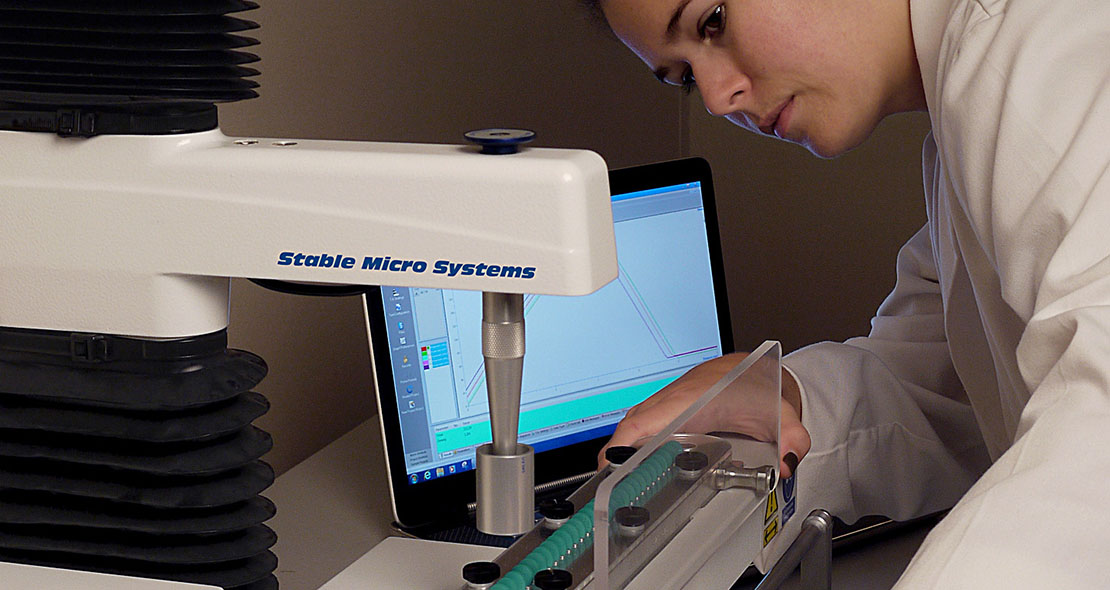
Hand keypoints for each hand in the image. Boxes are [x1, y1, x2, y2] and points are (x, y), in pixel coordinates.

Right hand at [599, 352, 810, 477]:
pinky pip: (638, 423)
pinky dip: (630, 443)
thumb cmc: (760, 386)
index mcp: (693, 398)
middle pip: (630, 425)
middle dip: (615, 456)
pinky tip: (634, 465)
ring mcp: (665, 400)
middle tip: (612, 490)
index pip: (646, 419)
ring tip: (619, 483)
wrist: (754, 367)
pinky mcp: (665, 406)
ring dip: (621, 450)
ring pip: (631, 424)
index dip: (622, 443)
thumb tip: (788, 463)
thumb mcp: (782, 415)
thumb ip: (792, 439)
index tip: (611, 465)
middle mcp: (673, 398)